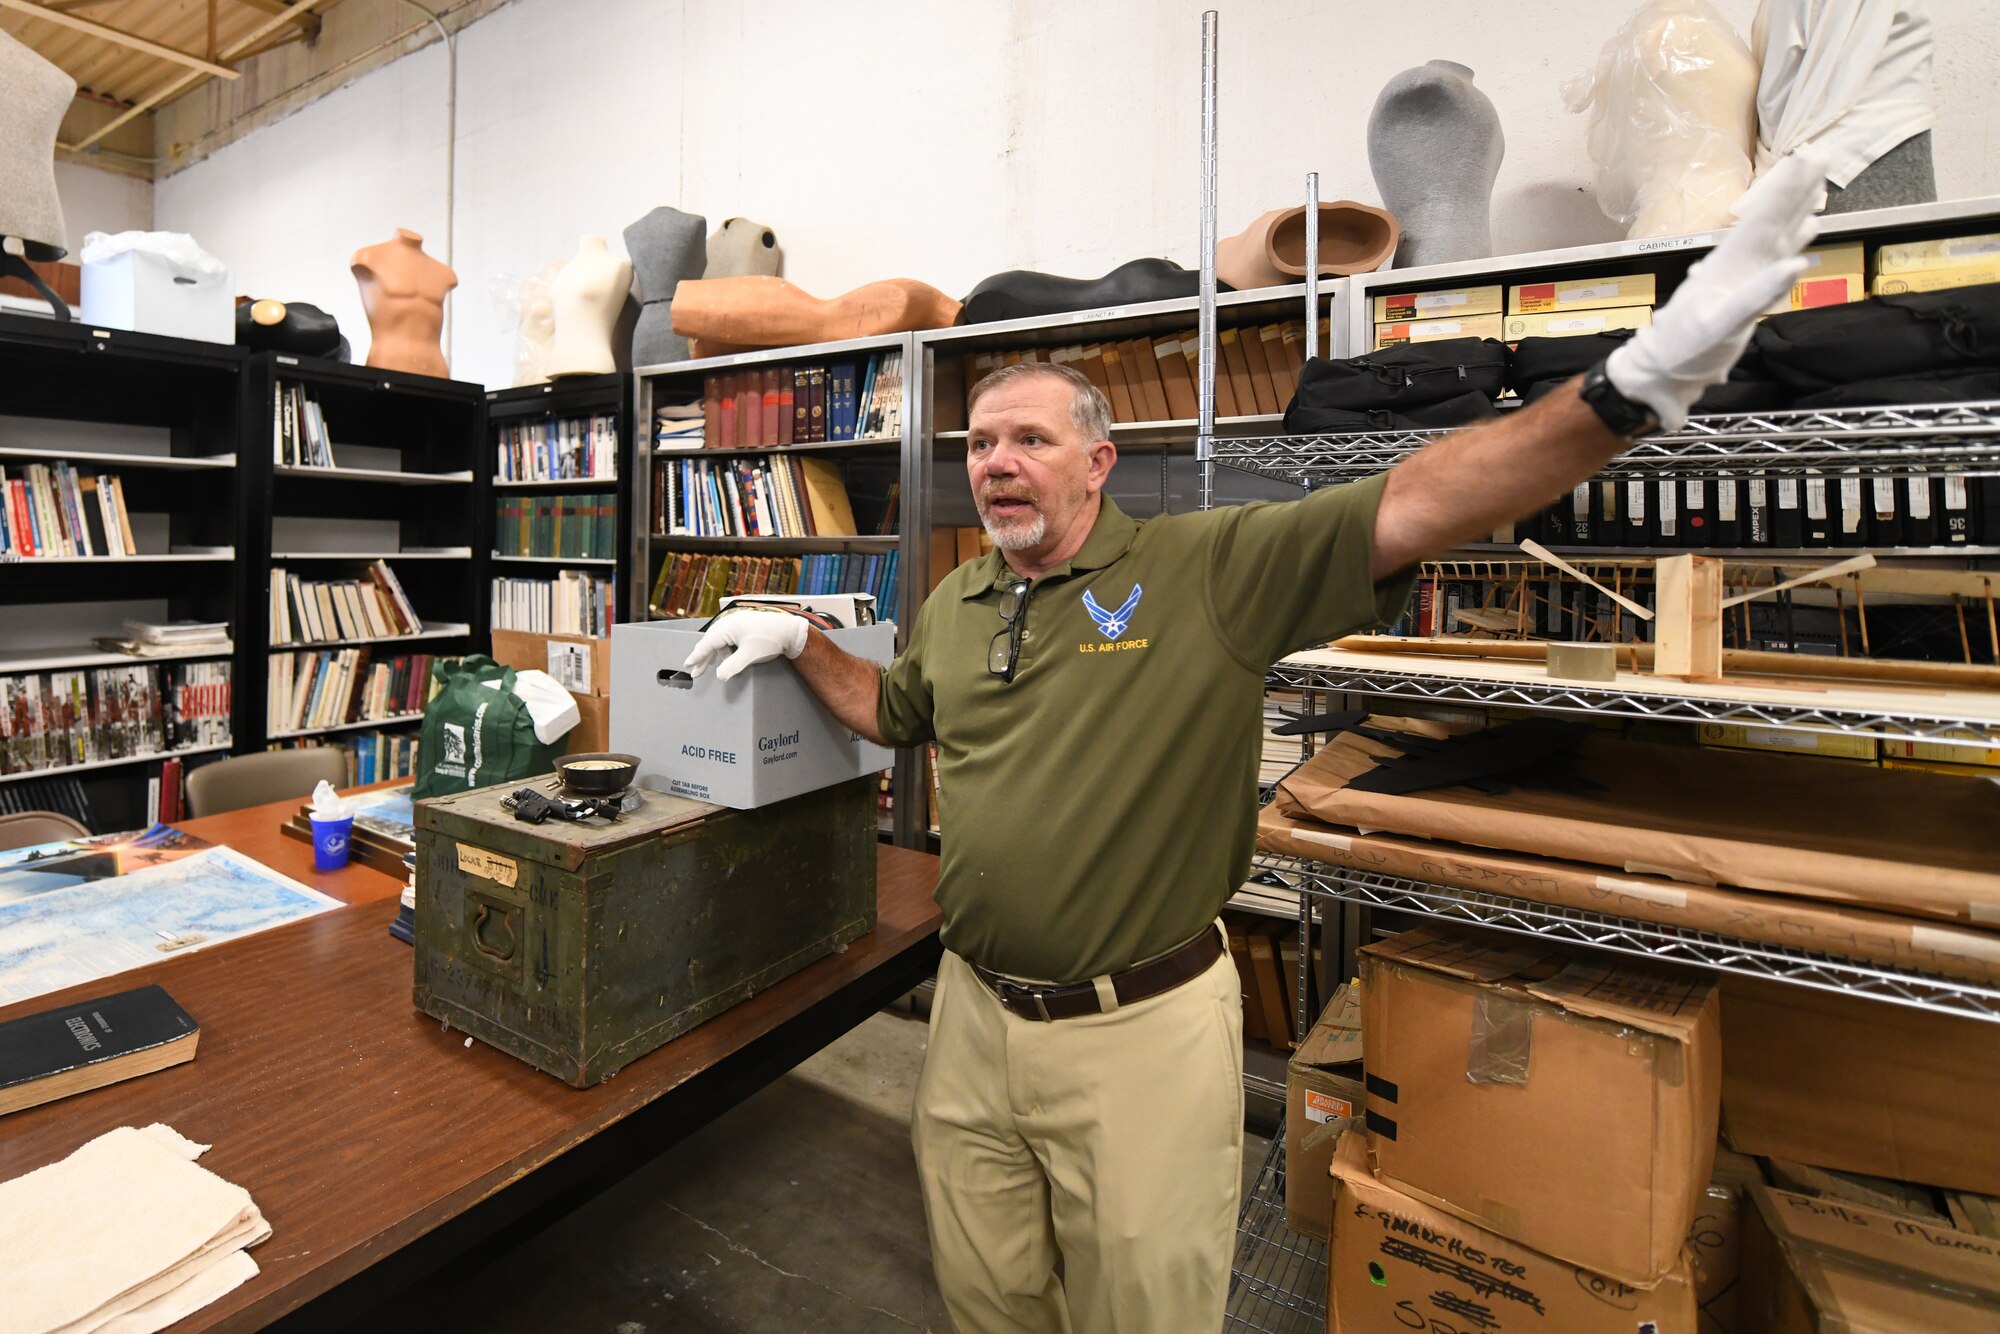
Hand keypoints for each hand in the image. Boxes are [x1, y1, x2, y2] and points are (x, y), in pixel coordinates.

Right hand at [681, 609, 809, 680]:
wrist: (790, 630)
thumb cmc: (771, 639)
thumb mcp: (750, 656)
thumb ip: (732, 666)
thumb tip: (719, 676)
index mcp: (728, 627)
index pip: (707, 644)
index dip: (696, 656)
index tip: (688, 665)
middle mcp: (730, 622)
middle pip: (710, 641)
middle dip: (703, 657)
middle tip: (696, 671)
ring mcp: (737, 622)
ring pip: (720, 640)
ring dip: (717, 654)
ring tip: (720, 667)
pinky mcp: (744, 625)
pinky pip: (728, 637)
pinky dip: (726, 648)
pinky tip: (730, 657)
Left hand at [1607, 150, 1823, 430]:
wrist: (1664, 371)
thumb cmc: (1687, 350)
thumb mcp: (1720, 326)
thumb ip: (1756, 295)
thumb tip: (1794, 263)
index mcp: (1731, 264)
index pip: (1764, 217)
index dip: (1787, 187)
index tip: (1807, 156)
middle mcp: (1740, 264)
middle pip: (1773, 218)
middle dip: (1796, 187)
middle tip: (1820, 154)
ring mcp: (1744, 276)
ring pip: (1777, 234)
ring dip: (1797, 209)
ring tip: (1819, 185)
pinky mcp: (1747, 292)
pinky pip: (1776, 259)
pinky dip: (1794, 242)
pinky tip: (1807, 230)